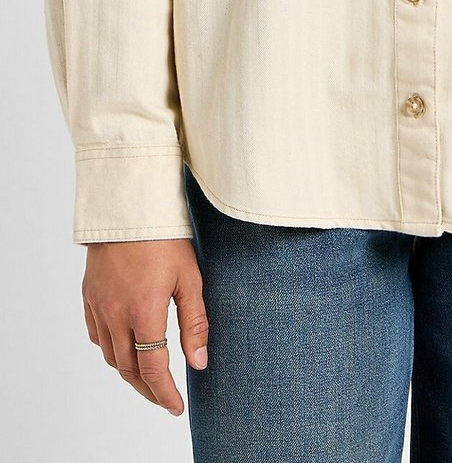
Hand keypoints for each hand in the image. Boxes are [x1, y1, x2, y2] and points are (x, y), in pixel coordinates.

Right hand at [81, 238, 208, 415]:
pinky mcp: (89, 297)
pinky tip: (124, 349)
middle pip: (129, 370)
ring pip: (110, 356)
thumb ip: (195, 323)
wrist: (128, 207)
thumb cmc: (165, 238)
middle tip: (165, 398)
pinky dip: (111, 350)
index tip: (177, 407)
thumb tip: (199, 362)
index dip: (166, 393)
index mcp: (143, 312)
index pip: (153, 369)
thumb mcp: (189, 278)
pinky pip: (96, 336)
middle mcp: (115, 315)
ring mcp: (98, 306)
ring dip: (129, 373)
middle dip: (148, 390)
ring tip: (148, 379)